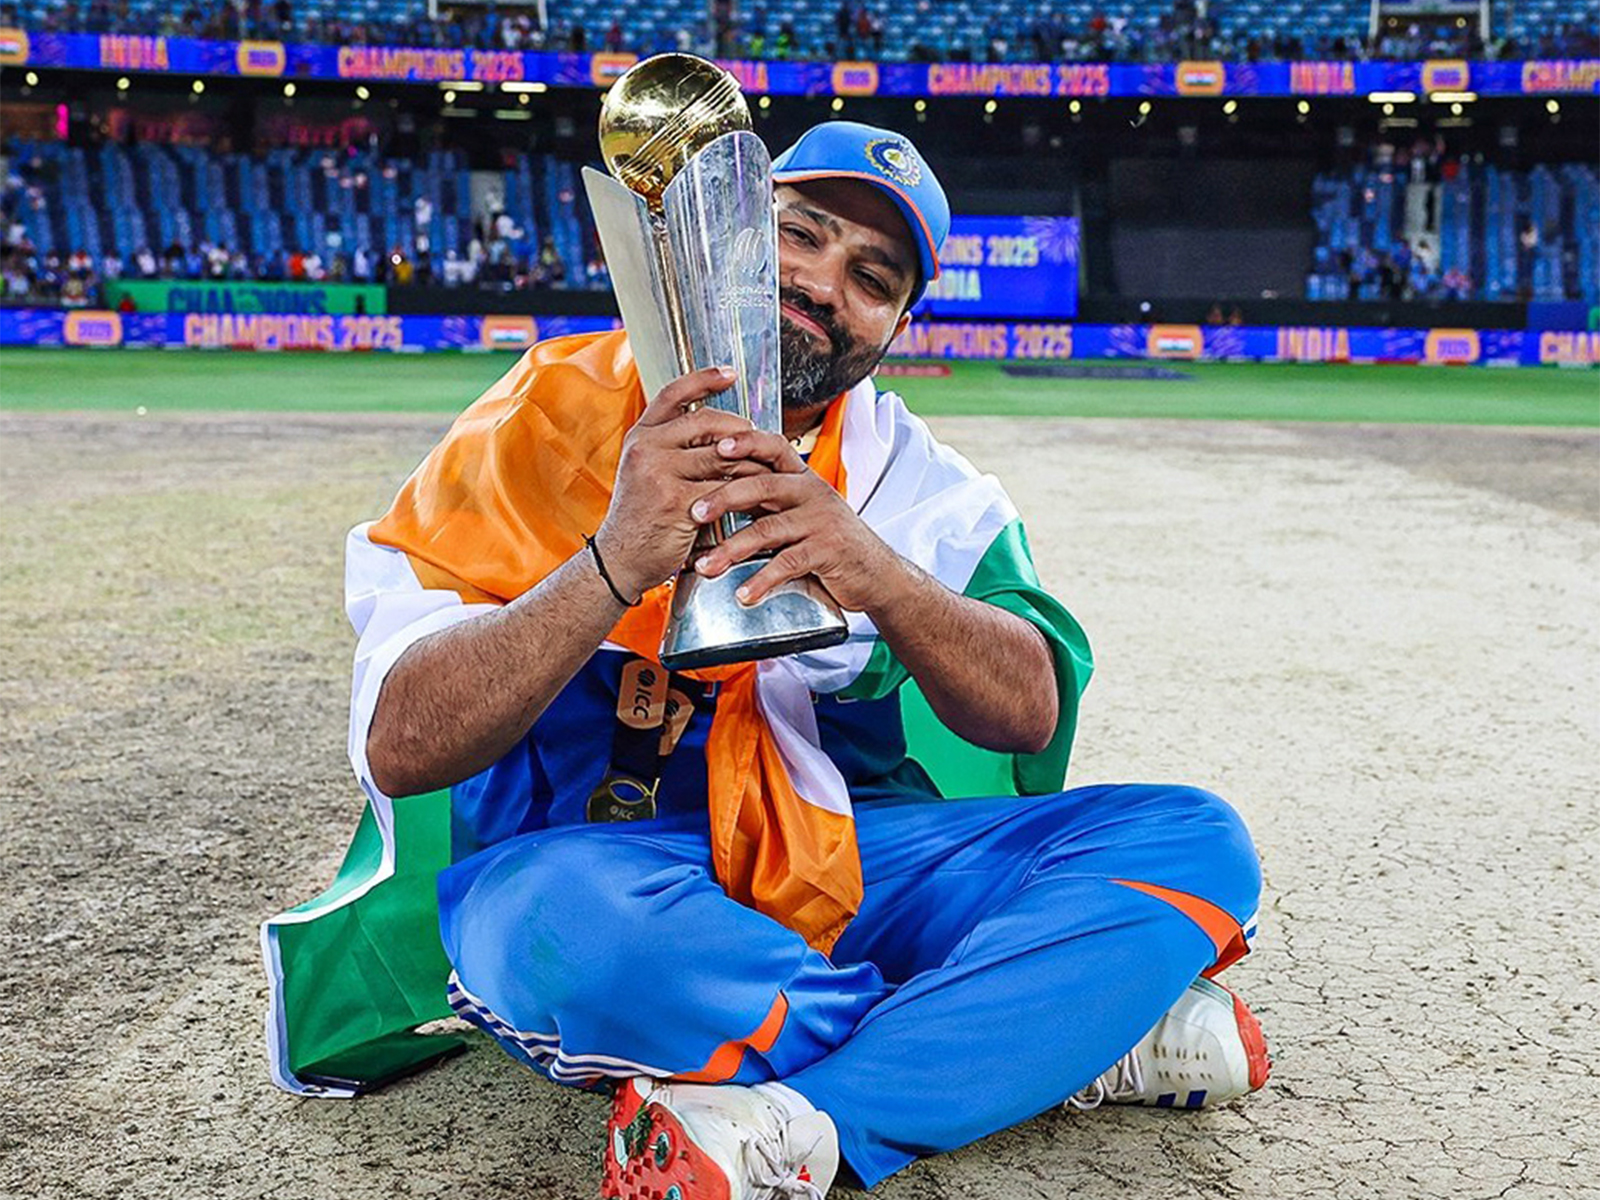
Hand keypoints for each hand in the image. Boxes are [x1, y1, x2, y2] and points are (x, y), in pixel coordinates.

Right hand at [595, 368, 768, 600]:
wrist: (620, 559)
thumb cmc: (642, 517)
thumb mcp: (646, 472)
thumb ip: (674, 449)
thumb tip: (722, 432)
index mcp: (640, 436)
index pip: (673, 393)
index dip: (703, 379)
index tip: (730, 373)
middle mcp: (646, 448)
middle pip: (706, 421)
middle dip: (739, 429)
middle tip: (759, 439)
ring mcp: (659, 472)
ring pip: (720, 455)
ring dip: (750, 462)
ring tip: (767, 468)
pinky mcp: (676, 500)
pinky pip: (723, 488)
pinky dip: (744, 492)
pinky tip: (757, 496)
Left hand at [689, 428, 902, 612]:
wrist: (876, 573)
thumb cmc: (829, 541)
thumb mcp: (799, 512)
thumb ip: (766, 501)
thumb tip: (714, 494)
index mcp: (802, 479)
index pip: (772, 447)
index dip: (744, 442)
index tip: (713, 446)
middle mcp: (812, 493)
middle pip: (763, 484)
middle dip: (724, 497)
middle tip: (695, 512)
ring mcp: (821, 521)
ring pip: (769, 529)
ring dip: (732, 549)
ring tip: (706, 566)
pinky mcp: (828, 551)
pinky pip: (788, 563)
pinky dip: (762, 580)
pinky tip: (743, 593)